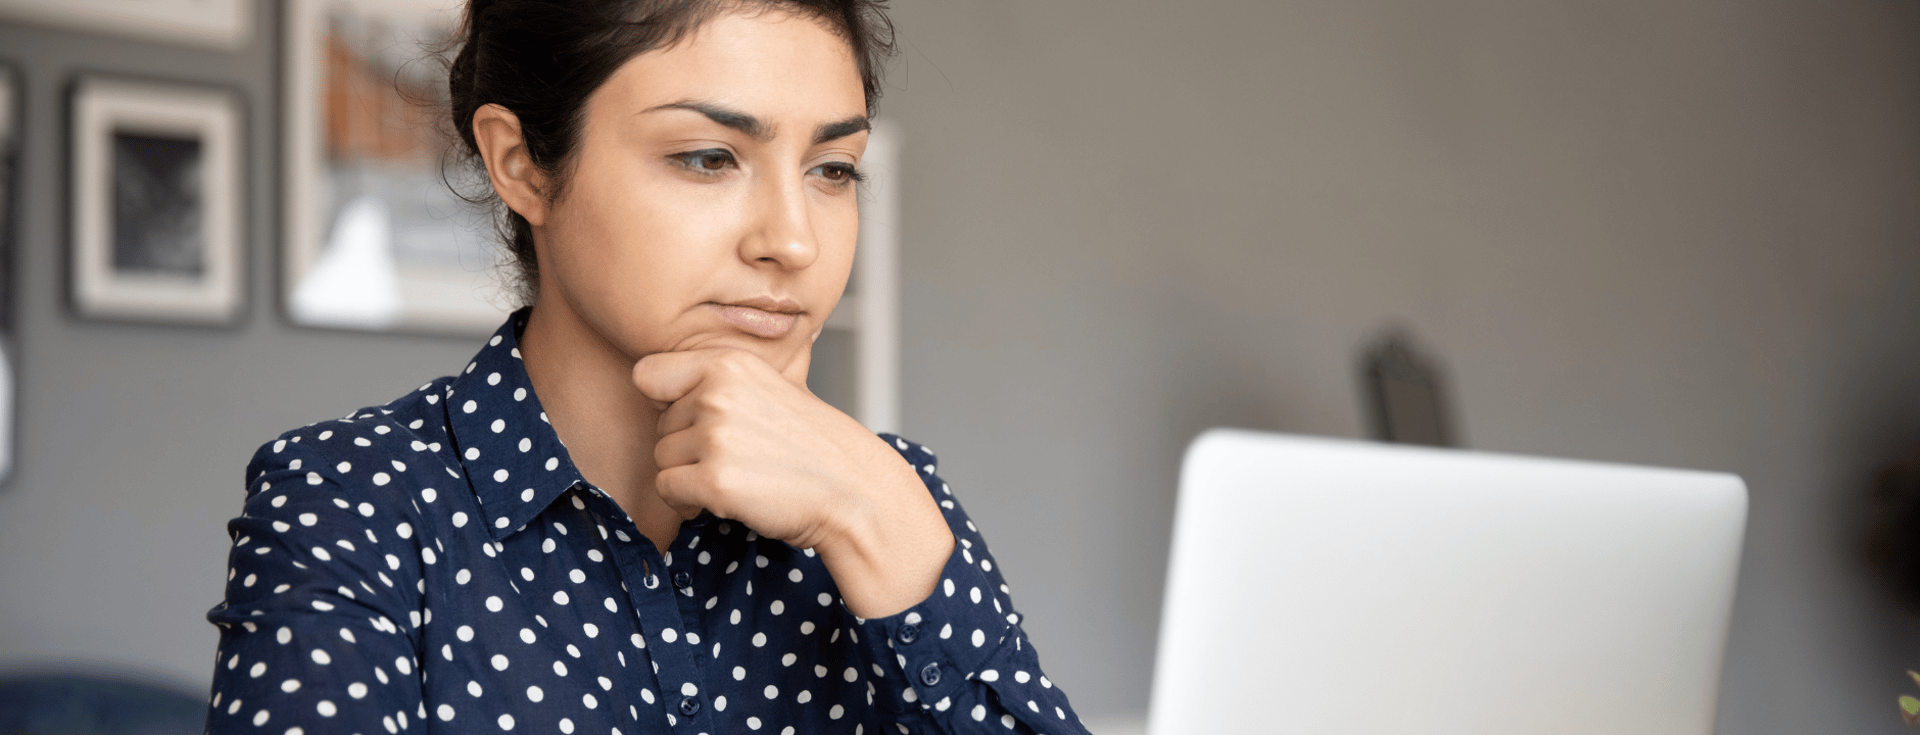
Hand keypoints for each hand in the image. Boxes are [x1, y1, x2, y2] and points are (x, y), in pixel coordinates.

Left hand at [632, 347, 953, 616]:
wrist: (853, 490)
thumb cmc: (811, 444)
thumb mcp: (769, 388)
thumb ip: (717, 379)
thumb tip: (651, 376)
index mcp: (728, 364)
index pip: (648, 374)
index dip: (664, 401)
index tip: (693, 418)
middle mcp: (718, 394)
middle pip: (659, 425)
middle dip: (687, 447)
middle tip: (735, 458)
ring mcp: (715, 437)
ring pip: (661, 459)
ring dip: (689, 477)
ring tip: (735, 478)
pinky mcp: (714, 480)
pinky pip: (667, 491)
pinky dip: (689, 502)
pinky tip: (725, 499)